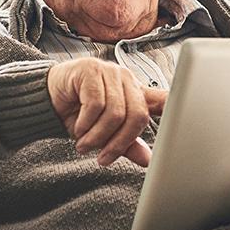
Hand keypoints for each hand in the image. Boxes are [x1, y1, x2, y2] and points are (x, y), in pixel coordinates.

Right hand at [47, 58, 166, 166]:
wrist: (46, 97)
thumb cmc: (78, 112)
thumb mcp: (105, 133)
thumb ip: (126, 143)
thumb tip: (148, 160)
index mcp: (136, 92)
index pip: (163, 99)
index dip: (176, 109)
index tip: (182, 126)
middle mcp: (126, 79)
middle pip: (137, 115)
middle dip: (119, 142)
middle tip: (102, 158)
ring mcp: (109, 72)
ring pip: (115, 112)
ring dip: (97, 136)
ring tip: (84, 145)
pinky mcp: (90, 70)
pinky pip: (95, 104)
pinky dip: (86, 124)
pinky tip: (78, 129)